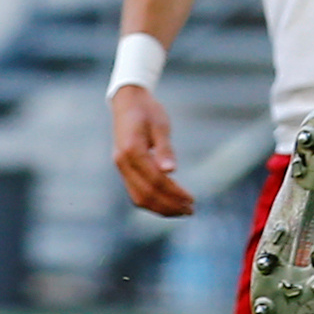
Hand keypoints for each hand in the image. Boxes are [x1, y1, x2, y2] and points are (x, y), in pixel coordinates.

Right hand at [110, 84, 194, 217]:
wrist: (128, 102)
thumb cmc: (147, 111)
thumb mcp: (160, 125)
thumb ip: (164, 148)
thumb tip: (171, 171)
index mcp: (131, 151)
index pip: (155, 180)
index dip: (174, 193)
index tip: (192, 200)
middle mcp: (122, 163)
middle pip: (145, 194)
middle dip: (168, 206)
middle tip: (191, 210)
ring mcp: (121, 167)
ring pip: (138, 197)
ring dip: (160, 208)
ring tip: (182, 211)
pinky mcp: (125, 169)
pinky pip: (136, 192)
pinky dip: (152, 201)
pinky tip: (169, 202)